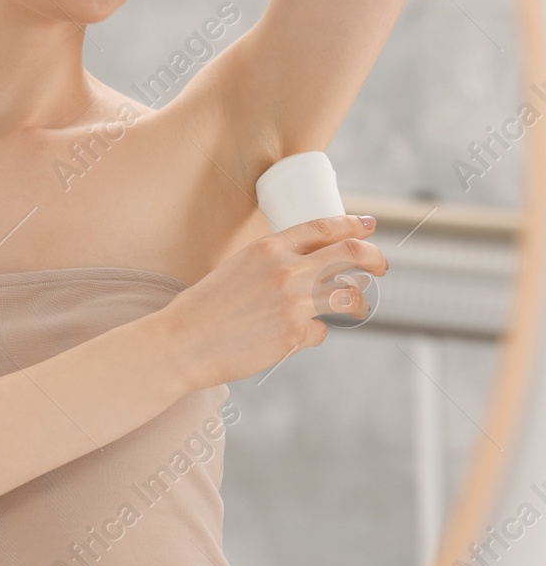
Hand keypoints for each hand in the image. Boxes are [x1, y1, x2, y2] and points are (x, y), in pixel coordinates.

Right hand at [154, 214, 386, 389]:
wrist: (184, 340)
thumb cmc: (205, 307)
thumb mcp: (237, 268)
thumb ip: (272, 264)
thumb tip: (307, 270)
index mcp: (268, 247)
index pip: (323, 227)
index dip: (351, 224)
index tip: (367, 226)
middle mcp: (286, 269)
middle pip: (351, 252)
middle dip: (374, 257)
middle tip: (381, 265)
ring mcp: (294, 302)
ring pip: (349, 294)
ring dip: (358, 301)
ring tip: (356, 307)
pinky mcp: (296, 333)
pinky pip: (321, 330)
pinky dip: (312, 333)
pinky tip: (291, 337)